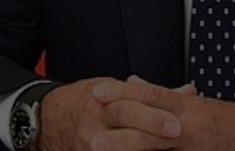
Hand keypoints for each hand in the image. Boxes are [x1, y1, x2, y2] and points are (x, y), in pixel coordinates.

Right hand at [38, 77, 182, 150]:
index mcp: (103, 99)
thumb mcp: (113, 90)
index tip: (176, 118)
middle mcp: (95, 120)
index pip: (130, 102)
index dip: (153, 110)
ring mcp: (89, 142)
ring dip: (140, 148)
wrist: (47, 120)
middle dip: (151, 125)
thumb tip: (187, 93)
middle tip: (175, 130)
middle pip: (125, 120)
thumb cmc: (85, 102)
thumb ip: (150, 94)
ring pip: (118, 146)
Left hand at [91, 77, 234, 150]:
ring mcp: (194, 150)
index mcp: (188, 108)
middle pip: (150, 130)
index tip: (97, 92)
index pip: (151, 96)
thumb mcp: (196, 105)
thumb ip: (164, 96)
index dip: (123, 94)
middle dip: (120, 137)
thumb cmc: (228, 122)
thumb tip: (132, 82)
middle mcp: (190, 128)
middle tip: (92, 139)